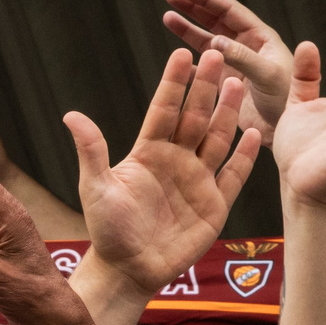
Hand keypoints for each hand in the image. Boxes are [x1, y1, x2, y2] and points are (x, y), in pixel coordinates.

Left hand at [62, 48, 260, 291]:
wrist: (128, 270)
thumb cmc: (108, 230)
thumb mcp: (95, 188)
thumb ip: (91, 151)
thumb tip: (71, 115)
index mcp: (148, 153)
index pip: (164, 110)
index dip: (173, 83)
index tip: (182, 54)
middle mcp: (175, 161)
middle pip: (194, 117)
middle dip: (205, 87)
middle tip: (217, 54)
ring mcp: (197, 181)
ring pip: (217, 139)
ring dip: (227, 113)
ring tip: (237, 83)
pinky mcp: (214, 205)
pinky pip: (233, 176)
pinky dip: (245, 156)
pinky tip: (254, 133)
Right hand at [163, 0, 315, 143]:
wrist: (286, 129)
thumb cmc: (286, 100)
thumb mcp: (267, 75)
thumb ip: (242, 57)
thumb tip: (215, 40)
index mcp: (260, 37)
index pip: (229, 11)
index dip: (207, 0)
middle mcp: (246, 47)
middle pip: (215, 20)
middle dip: (193, 7)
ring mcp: (235, 65)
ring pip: (206, 41)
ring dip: (187, 30)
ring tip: (167, 17)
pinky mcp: (226, 84)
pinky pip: (204, 70)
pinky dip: (190, 64)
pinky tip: (176, 60)